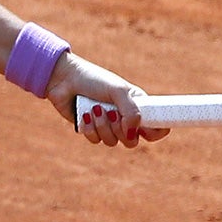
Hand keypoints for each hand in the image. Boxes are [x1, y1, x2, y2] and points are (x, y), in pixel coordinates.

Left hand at [45, 52, 169, 147]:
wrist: (65, 79)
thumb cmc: (94, 80)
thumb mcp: (118, 91)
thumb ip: (131, 112)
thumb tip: (133, 134)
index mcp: (137, 106)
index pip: (157, 126)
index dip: (155, 132)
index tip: (145, 129)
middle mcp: (124, 118)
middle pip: (132, 141)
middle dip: (121, 130)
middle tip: (112, 113)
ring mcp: (107, 126)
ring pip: (112, 142)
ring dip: (102, 126)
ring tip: (94, 108)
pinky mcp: (91, 130)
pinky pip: (96, 140)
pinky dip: (90, 128)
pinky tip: (84, 113)